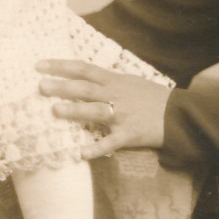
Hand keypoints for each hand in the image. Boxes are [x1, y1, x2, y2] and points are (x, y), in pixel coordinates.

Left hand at [37, 59, 172, 158]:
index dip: (61, 66)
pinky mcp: (130, 134)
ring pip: (95, 111)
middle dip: (62, 87)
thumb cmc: (152, 97)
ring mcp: (123, 115)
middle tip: (40, 86)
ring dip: (75, 111)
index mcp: (114, 80)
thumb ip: (108, 79)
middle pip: (85, 89)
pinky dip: (97, 148)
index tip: (40, 65)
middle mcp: (116, 95)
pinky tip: (82, 153)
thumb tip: (84, 75)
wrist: (178, 114)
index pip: (83, 69)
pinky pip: (111, 143)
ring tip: (55, 111)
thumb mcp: (130, 81)